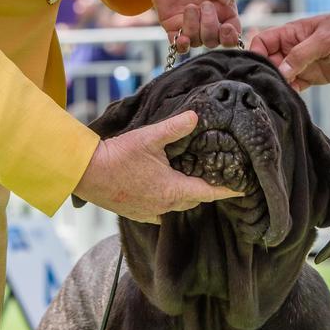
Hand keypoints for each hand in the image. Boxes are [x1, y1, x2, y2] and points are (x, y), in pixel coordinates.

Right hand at [73, 111, 240, 222]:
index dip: (226, 190)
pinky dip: (168, 202)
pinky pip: (160, 211)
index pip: (208, 192)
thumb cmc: (119, 155)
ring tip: (191, 181)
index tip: (242, 190)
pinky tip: (165, 191)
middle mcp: (164, 205)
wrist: (87, 173)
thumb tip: (196, 116)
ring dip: (186, 195)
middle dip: (206, 190)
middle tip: (216, 178)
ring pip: (177, 206)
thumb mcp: (149, 137)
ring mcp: (150, 211)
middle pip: (194, 199)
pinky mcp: (136, 213)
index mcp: (173, 189)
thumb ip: (175, 127)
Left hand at [129, 0, 242, 50]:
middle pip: (215, 41)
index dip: (231, 36)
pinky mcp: (173, 26)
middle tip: (205, 5)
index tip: (226, 27)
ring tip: (189, 6)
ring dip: (194, 27)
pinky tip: (182, 37)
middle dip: (210, 27)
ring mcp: (190, 25)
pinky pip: (179, 45)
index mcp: (224, 10)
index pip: (233, 32)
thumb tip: (228, 1)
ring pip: (198, 42)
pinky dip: (182, 45)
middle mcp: (209, 21)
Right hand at [250, 10, 329, 89]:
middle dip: (265, 73)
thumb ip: (300, 55)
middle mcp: (293, 47)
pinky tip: (290, 99)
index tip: (257, 69)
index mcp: (291, 32)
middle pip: (268, 61)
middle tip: (267, 87)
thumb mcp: (324, 40)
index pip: (262, 41)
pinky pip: (295, 86)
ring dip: (278, 85)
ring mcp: (302, 63)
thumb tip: (280, 71)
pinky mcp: (313, 77)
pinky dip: (291, 93)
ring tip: (276, 95)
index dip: (256, 54)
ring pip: (280, 76)